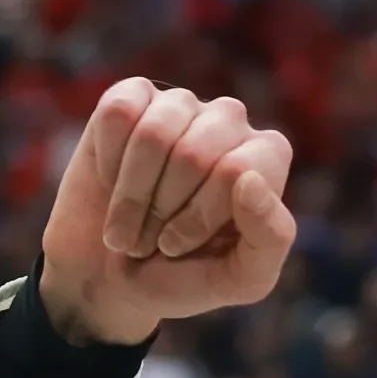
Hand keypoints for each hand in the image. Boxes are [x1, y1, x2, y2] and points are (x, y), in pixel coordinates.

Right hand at [38, 78, 296, 345]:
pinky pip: (118, 113)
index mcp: (267, 159)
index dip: (198, 217)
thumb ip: (269, 238)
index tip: (178, 244)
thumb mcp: (241, 280)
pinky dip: (108, 159)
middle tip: (151, 239)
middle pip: (193, 153)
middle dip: (162, 209)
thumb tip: (250, 178)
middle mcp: (230, 122)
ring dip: (131, 193)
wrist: (111, 277)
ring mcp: (182, 105)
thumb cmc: (186, 278)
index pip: (235, 171)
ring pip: (153, 133)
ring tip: (130, 221)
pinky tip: (111, 179)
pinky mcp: (132, 97)